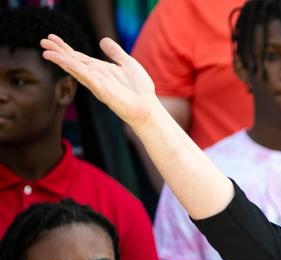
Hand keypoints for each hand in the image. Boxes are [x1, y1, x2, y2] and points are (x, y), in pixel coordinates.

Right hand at [40, 34, 160, 128]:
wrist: (148, 108)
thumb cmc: (140, 90)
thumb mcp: (128, 63)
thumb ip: (115, 52)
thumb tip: (103, 40)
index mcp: (99, 70)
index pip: (78, 57)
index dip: (65, 48)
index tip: (51, 38)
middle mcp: (95, 77)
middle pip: (73, 62)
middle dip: (58, 52)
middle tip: (42, 41)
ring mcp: (97, 84)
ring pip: (76, 69)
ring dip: (61, 60)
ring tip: (46, 52)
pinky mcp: (103, 91)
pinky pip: (87, 78)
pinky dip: (76, 69)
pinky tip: (66, 62)